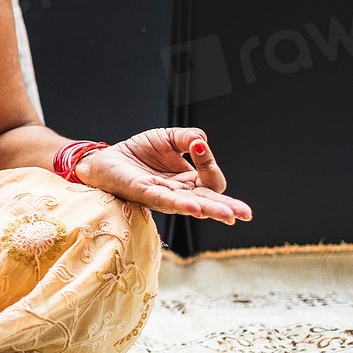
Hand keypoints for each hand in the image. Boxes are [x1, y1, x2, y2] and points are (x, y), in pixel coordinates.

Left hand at [75, 128, 251, 224]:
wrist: (106, 158)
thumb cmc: (138, 153)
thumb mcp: (166, 138)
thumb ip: (186, 137)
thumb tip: (201, 140)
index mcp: (188, 182)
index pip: (210, 180)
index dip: (209, 162)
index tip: (197, 144)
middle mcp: (179, 193)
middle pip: (208, 202)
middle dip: (228, 207)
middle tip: (245, 214)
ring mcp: (163, 197)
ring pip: (192, 206)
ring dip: (211, 210)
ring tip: (230, 215)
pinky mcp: (144, 195)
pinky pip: (166, 202)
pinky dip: (181, 205)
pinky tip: (194, 209)